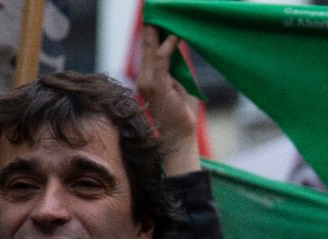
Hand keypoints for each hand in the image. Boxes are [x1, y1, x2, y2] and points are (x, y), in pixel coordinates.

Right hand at [137, 25, 200, 174]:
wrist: (179, 137)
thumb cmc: (182, 115)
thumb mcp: (182, 86)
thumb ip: (177, 69)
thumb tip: (179, 48)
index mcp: (149, 79)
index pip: (149, 52)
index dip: (152, 35)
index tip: (157, 19)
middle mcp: (144, 79)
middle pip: (146, 48)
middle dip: (150, 28)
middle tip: (154, 11)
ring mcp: (147, 83)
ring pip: (150, 51)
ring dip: (157, 32)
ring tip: (163, 17)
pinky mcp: (155, 86)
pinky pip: (160, 61)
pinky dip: (167, 47)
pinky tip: (174, 36)